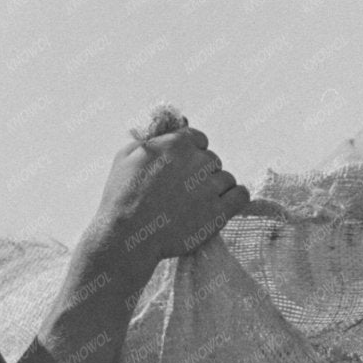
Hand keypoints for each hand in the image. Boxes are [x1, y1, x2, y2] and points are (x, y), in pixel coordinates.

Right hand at [88, 125, 247, 275]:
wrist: (126, 236)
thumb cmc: (121, 196)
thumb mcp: (127, 155)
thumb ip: (154, 138)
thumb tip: (177, 125)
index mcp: (176, 143)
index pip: (200, 140)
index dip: (192, 155)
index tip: (183, 170)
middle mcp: (196, 161)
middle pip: (212, 161)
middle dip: (201, 174)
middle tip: (184, 193)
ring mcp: (209, 187)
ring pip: (227, 179)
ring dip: (216, 189)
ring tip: (196, 205)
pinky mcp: (218, 212)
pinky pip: (241, 196)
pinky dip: (235, 199)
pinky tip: (223, 207)